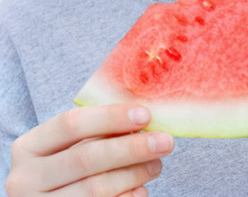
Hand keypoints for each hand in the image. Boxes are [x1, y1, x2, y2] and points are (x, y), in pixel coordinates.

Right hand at [5, 104, 173, 195]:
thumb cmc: (63, 167)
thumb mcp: (68, 147)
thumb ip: (96, 131)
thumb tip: (142, 117)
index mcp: (28, 147)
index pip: (71, 124)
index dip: (110, 117)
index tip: (145, 114)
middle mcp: (25, 179)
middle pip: (86, 158)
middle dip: (131, 148)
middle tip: (165, 141)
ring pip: (96, 189)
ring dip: (134, 174)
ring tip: (156, 164)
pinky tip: (142, 189)